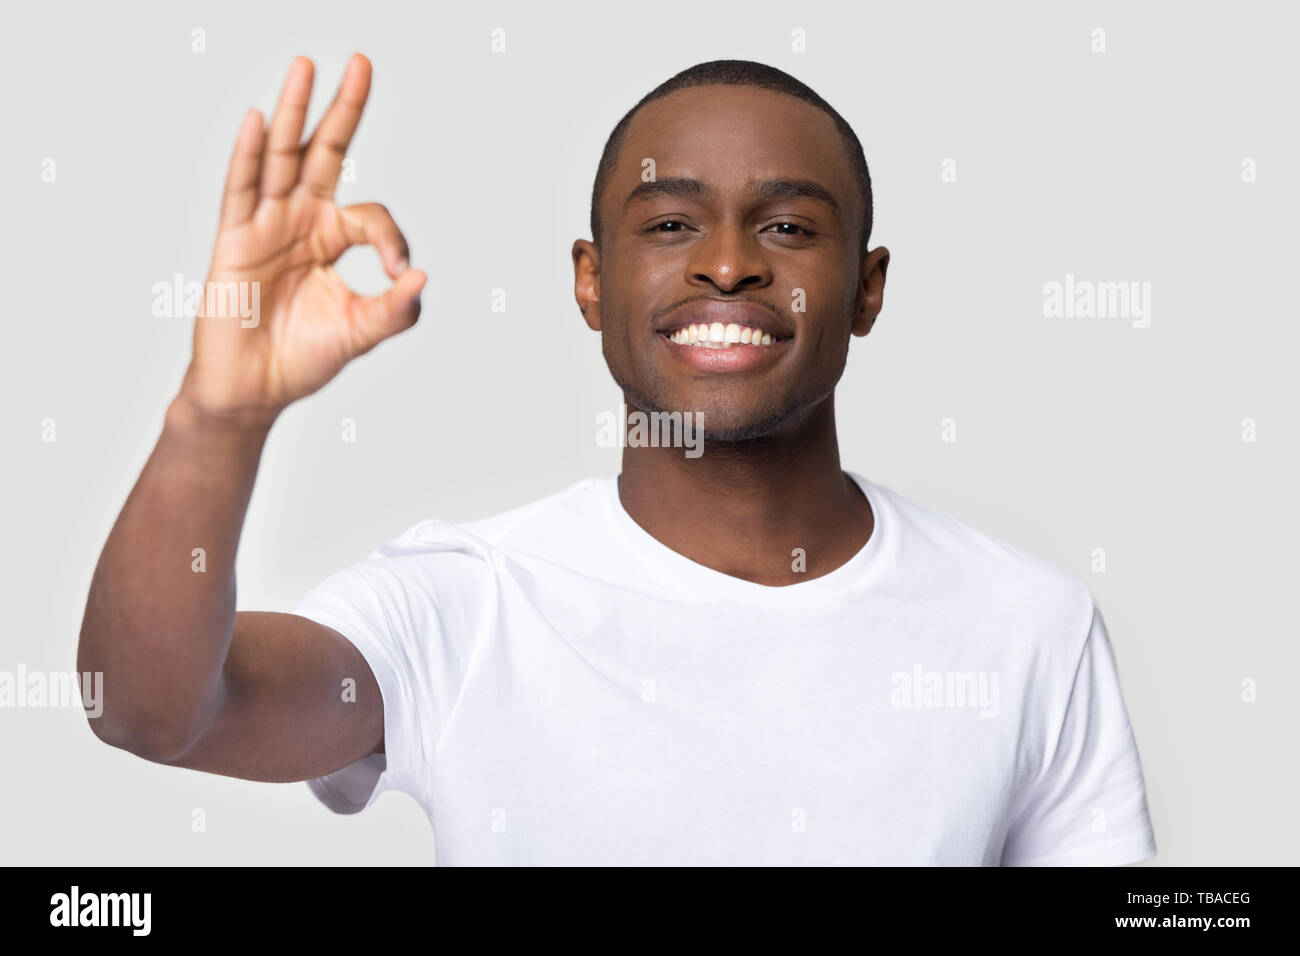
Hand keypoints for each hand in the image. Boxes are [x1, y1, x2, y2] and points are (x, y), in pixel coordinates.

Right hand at [177, 54, 424, 424]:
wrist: (254, 391)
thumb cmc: (302, 359)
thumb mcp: (361, 333)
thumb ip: (396, 311)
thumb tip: (421, 277)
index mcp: (331, 239)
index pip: (369, 214)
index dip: (391, 237)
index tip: (399, 272)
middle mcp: (299, 222)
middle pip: (323, 154)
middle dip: (343, 110)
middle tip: (361, 62)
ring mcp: (265, 226)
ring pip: (281, 158)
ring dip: (294, 112)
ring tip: (306, 66)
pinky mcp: (233, 241)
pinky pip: (242, 190)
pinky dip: (250, 155)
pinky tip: (259, 119)